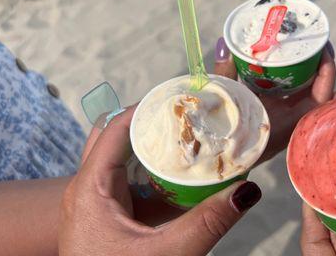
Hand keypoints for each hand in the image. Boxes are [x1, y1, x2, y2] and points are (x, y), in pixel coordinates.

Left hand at [59, 106, 261, 255]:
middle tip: (185, 113)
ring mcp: (95, 201)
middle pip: (114, 134)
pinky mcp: (106, 214)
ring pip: (119, 156)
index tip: (179, 96)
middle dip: (149, 120)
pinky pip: (126, 178)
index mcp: (90, 188)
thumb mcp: (167, 254)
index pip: (114, 127)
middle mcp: (87, 188)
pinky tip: (175, 170)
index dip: (145, 106)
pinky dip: (149, 167)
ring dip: (149, 143)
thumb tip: (248, 190)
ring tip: (184, 132)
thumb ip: (208, 223)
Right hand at [214, 38, 335, 161]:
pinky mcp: (278, 118)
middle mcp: (293, 122)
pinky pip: (295, 97)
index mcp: (290, 121)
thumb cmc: (226, 137)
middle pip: (319, 90)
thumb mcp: (227, 101)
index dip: (327, 70)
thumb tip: (225, 44)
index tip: (324, 49)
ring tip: (307, 49)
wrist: (220, 163)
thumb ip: (225, 74)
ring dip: (310, 74)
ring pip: (308, 94)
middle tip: (316, 42)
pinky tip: (292, 66)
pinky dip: (297, 82)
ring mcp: (287, 120)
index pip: (322, 93)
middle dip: (320, 66)